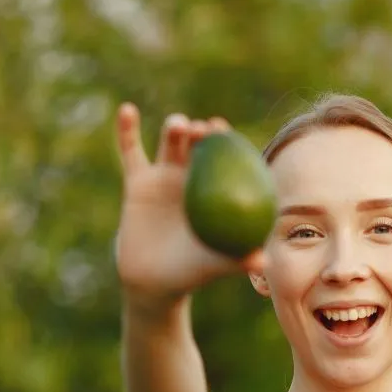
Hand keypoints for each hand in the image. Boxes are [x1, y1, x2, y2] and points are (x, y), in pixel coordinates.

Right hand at [114, 104, 264, 307]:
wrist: (153, 281)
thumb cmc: (191, 273)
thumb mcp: (214, 266)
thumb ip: (238, 261)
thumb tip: (264, 262)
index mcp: (214, 190)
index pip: (224, 158)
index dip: (225, 140)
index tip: (223, 130)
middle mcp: (192, 177)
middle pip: (199, 144)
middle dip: (202, 131)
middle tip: (204, 128)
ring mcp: (164, 176)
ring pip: (169, 144)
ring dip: (175, 128)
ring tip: (179, 125)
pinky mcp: (137, 182)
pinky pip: (130, 152)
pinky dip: (127, 130)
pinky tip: (127, 110)